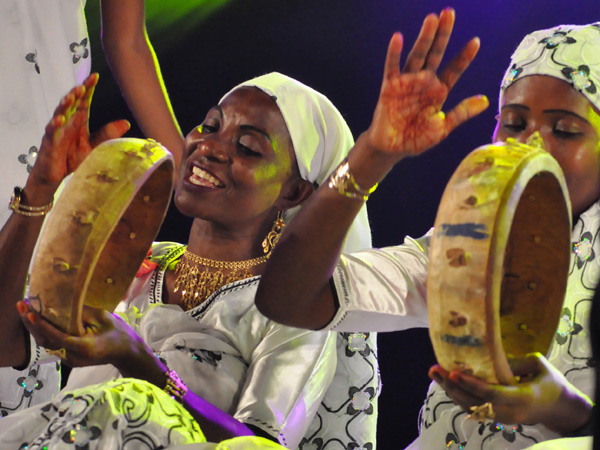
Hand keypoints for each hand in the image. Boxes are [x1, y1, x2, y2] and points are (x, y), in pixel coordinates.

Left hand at [17, 300, 150, 371]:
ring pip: (46, 343)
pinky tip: (36, 318)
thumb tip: (63, 306)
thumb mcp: (104, 318)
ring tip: (24, 309)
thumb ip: (83, 313)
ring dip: (34, 327)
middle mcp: (73, 357)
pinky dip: (43, 331)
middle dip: (31, 324)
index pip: (59, 337)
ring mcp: (69, 359)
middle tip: (21, 305)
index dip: (43, 325)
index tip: (31, 313)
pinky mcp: (68, 357)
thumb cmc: (119, 333)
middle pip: (46, 341)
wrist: (125, 352)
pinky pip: (51, 344)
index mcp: (85, 348)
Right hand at [26, 73, 129, 195]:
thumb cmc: (74, 158)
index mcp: (79, 121)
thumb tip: (126, 122)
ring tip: (71, 96)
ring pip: (60, 113)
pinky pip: (51, 132)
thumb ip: (108, 134)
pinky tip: (59, 119)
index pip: (84, 101)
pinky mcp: (49, 143)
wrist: (58, 176)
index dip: (89, 88)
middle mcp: (67, 122)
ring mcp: (57, 131)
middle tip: (83, 85)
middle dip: (76, 93)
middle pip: (71, 104)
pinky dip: (54, 125)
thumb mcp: (95, 146)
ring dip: (65, 104)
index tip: (95, 76)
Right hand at [366, 8, 487, 159]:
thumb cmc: (416, 139)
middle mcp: (423, 82)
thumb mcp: (442, 128)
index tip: (475, 41)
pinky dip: (394, 54)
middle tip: (449, 13)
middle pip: (435, 53)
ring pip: (417, 55)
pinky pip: (392, 68)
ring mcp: (406, 82)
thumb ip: (461, 113)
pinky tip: (398, 38)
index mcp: (438, 91)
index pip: (454, 70)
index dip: (464, 56)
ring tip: (432, 19)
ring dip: (424, 38)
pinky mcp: (389, 87)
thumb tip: (485, 101)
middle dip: (443, 34)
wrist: (392, 149)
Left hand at [429, 353, 592, 432]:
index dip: (470, 384)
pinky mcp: (496, 417)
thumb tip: (489, 355)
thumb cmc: (551, 382)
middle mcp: (509, 413)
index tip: (453, 372)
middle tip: (435, 369)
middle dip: (452, 386)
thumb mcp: (538, 365)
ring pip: (470, 407)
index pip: (491, 394)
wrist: (560, 408)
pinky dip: (457, 395)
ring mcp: (501, 418)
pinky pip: (473, 409)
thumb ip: (515, 362)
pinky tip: (446, 382)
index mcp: (522, 398)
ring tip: (435, 372)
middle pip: (474, 403)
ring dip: (450, 390)